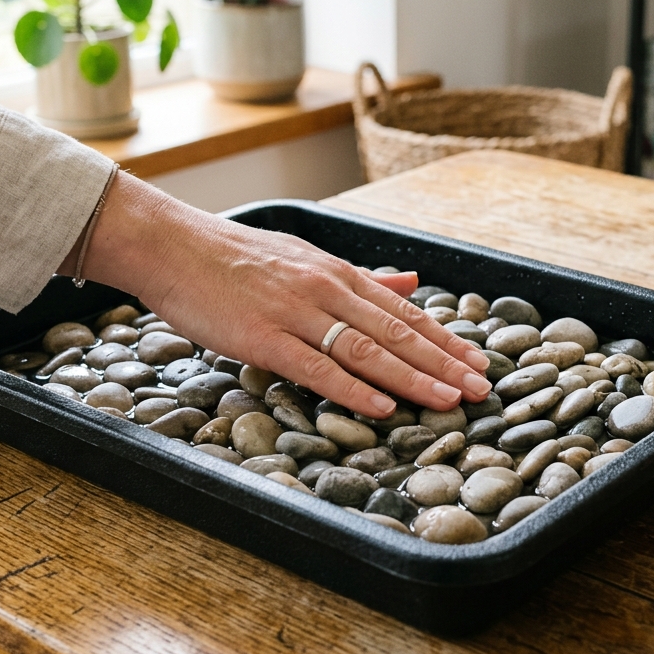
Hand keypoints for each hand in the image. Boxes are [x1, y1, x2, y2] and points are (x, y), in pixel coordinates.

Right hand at [60, 172, 491, 416]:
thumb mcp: (304, 257)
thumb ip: (359, 275)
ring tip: (449, 400)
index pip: (403, 311)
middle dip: (443, 362)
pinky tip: (383, 406)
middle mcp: (325, 290)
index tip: (478, 361)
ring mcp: (295, 313)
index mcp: (336, 273)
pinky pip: (316, 367)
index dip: (444, 339)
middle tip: (481, 389)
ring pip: (366, 349)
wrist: (172, 246)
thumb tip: (411, 280)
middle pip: (396, 332)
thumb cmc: (234, 256)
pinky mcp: (263, 338)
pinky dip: (353, 388)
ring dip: (413, 378)